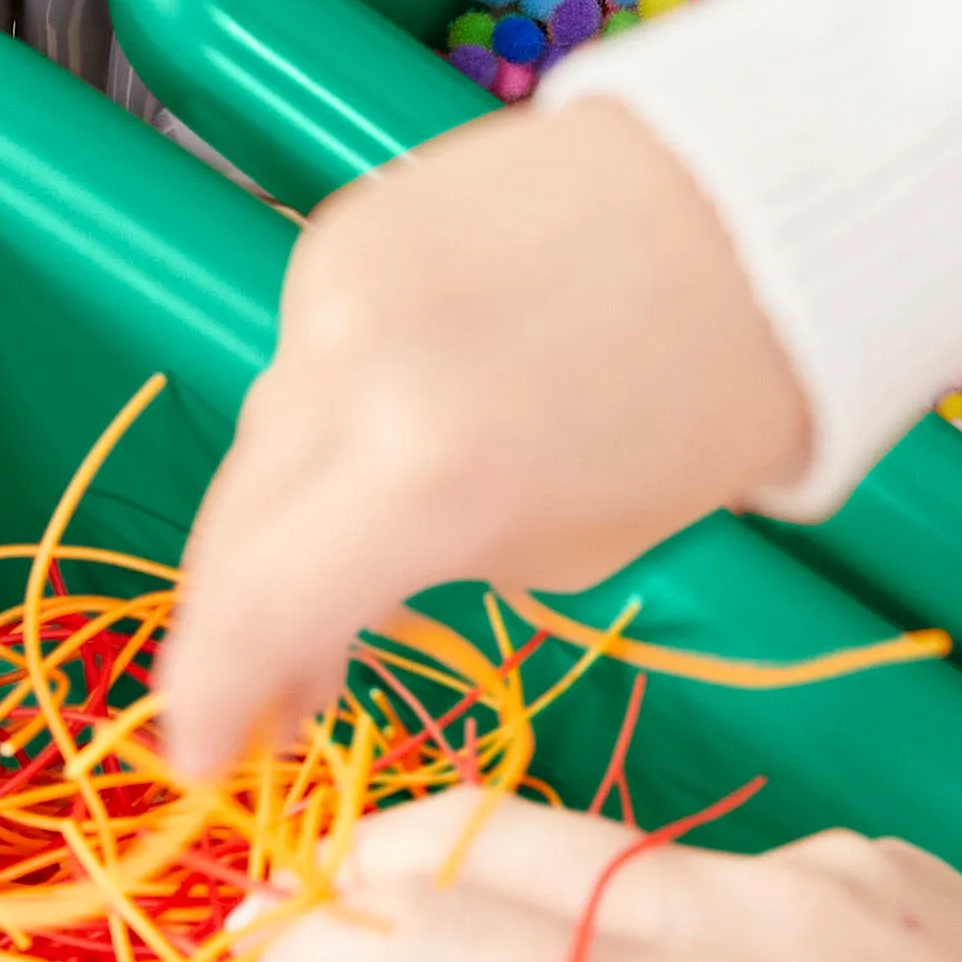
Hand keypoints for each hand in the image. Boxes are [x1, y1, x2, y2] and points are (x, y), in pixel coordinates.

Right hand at [159, 97, 807, 784]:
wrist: (759, 205)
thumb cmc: (708, 398)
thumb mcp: (573, 546)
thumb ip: (422, 583)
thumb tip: (321, 625)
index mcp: (425, 473)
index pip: (250, 611)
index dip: (208, 698)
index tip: (201, 757)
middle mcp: (348, 371)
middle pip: (229, 527)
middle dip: (232, 624)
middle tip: (262, 693)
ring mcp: (330, 287)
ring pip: (259, 436)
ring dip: (277, 520)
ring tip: (329, 576)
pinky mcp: (338, 232)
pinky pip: (298, 359)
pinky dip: (321, 421)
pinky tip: (375, 449)